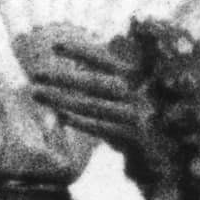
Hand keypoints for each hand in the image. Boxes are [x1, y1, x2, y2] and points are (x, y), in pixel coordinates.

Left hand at [16, 23, 149, 144]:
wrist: (163, 153)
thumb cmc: (136, 120)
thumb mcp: (124, 98)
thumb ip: (103, 84)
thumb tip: (67, 73)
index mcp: (134, 77)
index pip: (103, 59)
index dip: (79, 51)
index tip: (53, 45)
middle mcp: (135, 92)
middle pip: (92, 82)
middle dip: (62, 77)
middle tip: (36, 73)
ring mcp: (135, 114)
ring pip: (92, 105)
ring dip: (62, 99)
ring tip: (37, 93)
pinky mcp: (134, 136)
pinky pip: (101, 127)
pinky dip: (79, 122)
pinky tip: (60, 116)